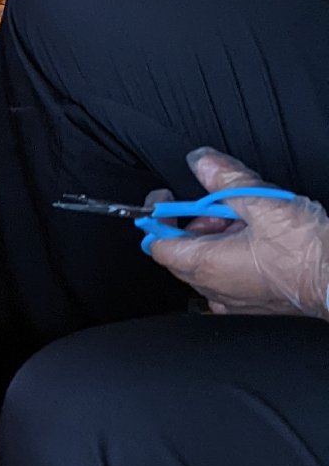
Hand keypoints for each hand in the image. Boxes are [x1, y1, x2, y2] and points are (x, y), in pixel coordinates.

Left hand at [147, 148, 328, 318]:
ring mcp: (231, 300)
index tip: (166, 200)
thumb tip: (202, 162)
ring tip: (249, 223)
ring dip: (216, 239)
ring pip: (204, 265)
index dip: (158, 217)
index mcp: (206, 265)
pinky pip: (225, 279)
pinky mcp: (250, 304)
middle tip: (223, 207)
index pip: (158, 244)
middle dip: (195, 223)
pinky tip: (256, 244)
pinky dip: (231, 257)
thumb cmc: (308, 252)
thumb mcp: (263, 202)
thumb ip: (226, 180)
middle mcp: (212, 288)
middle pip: (181, 253)